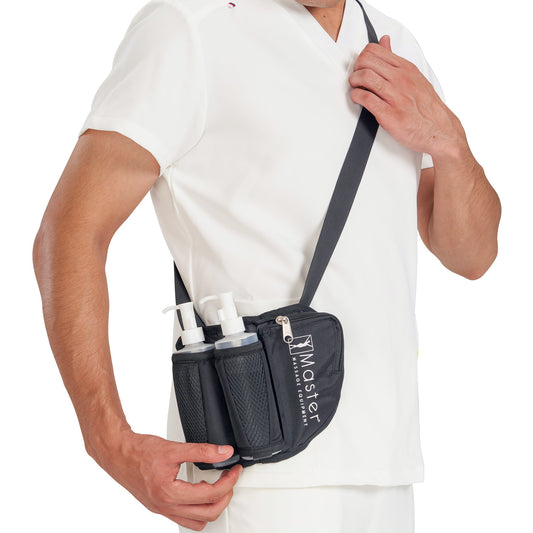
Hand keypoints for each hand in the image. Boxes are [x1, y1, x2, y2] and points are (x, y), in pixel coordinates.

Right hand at [95, 430, 242, 530]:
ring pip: (196, 522)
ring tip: (219, 487)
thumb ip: (202, 451)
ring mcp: (162, 510)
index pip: (210, 494)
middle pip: (208, 514)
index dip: (228, 481)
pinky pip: (184, 519)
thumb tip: (224, 452)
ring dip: (212, 507)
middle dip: (225, 496)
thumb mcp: (174, 448)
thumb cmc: (139, 451)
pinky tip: (200, 492)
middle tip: (231, 478)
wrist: (118, 454)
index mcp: (169, 493)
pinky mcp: (159, 507)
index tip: (235, 469)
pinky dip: (198, 510)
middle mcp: (165, 506)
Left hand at [348, 35, 463, 157]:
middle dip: (355, 69)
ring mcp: (395, 96)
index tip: (361, 67)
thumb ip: (395, 60)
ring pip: (364, 77)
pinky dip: (356, 97)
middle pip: (366, 61)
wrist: (438, 129)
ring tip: (356, 88)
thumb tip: (384, 40)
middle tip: (356, 78)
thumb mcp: (414, 76)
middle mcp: (400, 79)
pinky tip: (358, 99)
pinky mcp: (389, 114)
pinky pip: (366, 98)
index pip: (374, 50)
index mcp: (405, 68)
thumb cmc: (426, 106)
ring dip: (354, 82)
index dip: (362, 57)